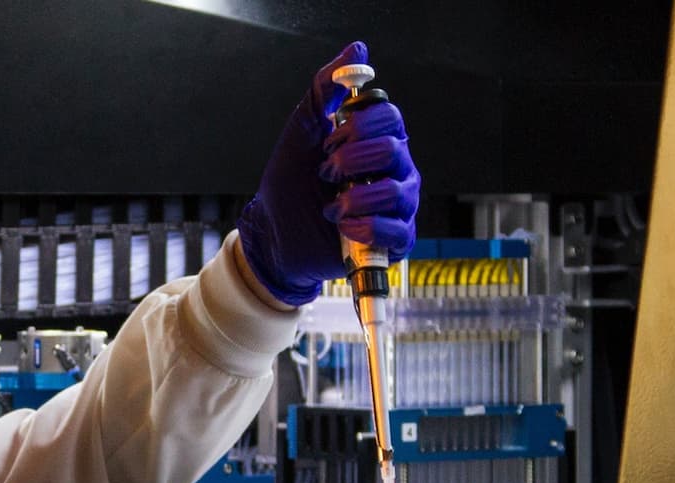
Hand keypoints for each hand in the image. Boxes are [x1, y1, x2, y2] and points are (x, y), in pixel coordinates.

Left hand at [236, 41, 420, 305]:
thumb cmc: (292, 180)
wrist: (275, 232)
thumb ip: (327, 89)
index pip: (389, 117)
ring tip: (330, 206)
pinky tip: (342, 227)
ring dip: (353, 198)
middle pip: (394, 149)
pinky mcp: (394, 240)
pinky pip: (396, 231)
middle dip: (349, 160)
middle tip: (325, 172)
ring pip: (395, 192)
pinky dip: (364, 227)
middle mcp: (396, 169)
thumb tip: (357, 49)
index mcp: (378, 140)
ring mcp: (399, 205)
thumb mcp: (303, 128)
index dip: (357, 127)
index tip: (328, 139)